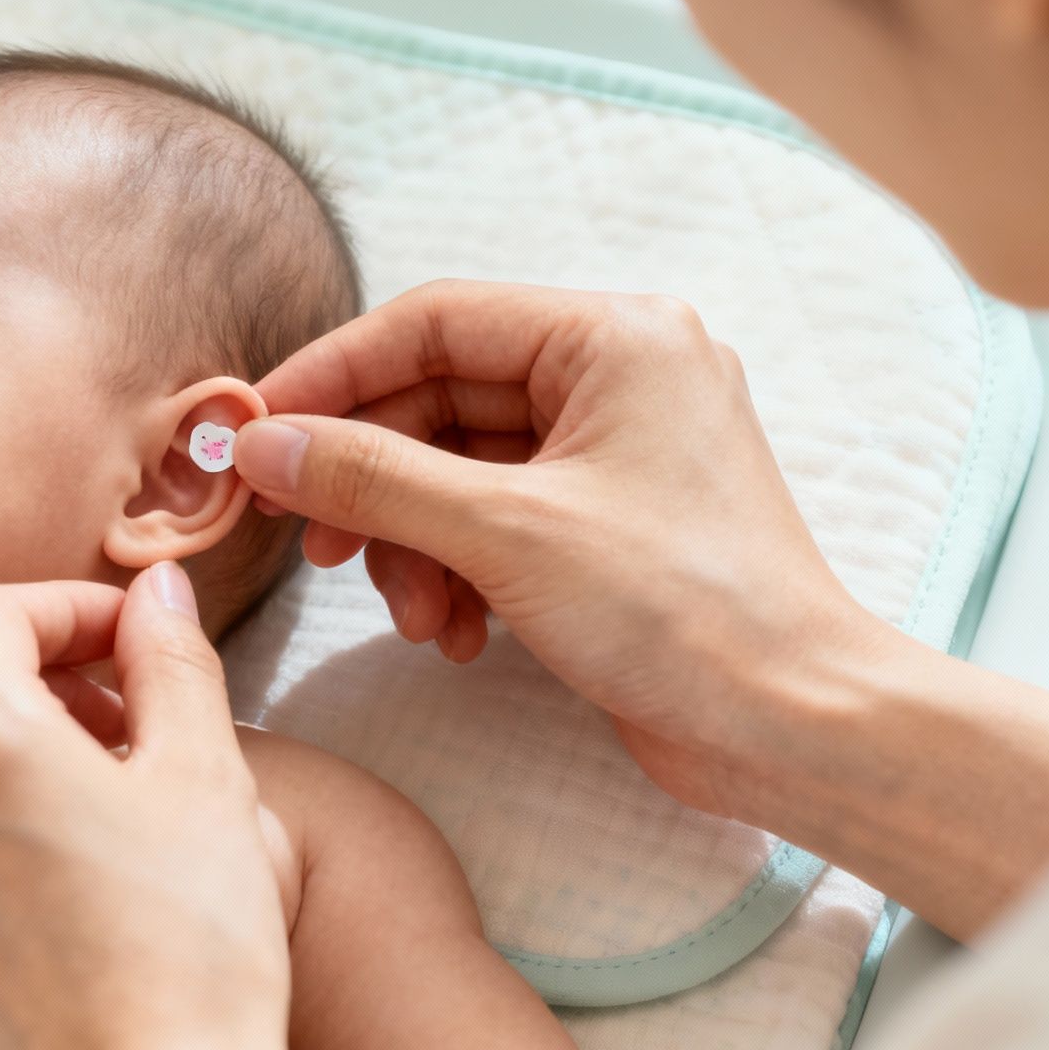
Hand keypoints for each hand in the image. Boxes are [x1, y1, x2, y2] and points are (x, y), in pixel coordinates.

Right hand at [233, 280, 893, 816]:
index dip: (334, 374)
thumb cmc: (684, 610)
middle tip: (310, 540)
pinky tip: (456, 634)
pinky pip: (490, 523)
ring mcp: (610, 456)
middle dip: (372, 480)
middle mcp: (616, 379)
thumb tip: (261, 442)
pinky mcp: (601, 528)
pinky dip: (455, 573)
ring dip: (411, 543)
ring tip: (410, 615)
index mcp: (614, 338)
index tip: (255, 430)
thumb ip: (373, 478)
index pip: (436, 321)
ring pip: (456, 471)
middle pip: (439, 400)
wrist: (793, 728)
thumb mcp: (506, 533)